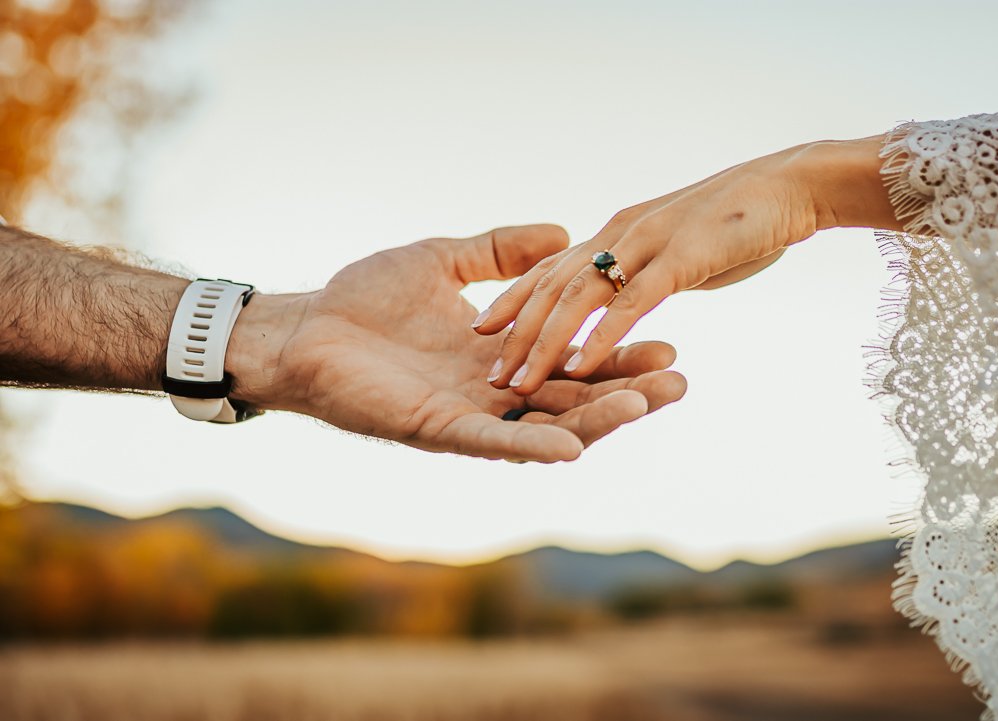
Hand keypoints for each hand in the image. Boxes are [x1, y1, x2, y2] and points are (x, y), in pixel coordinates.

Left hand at [228, 225, 686, 462]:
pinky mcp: (437, 430)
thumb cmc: (365, 298)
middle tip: (679, 380)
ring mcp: (468, 415)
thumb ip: (501, 251)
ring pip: (545, 425)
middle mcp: (493, 392)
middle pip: (573, 397)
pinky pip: (492, 443)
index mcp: (499, 355)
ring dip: (596, 420)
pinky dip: (531, 446)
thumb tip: (562, 233)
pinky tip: (573, 448)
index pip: (571, 357)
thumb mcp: (445, 260)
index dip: (617, 352)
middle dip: (625, 391)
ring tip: (647, 404)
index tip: (668, 338)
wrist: (305, 328)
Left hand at [471, 136, 899, 395]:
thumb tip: (637, 298)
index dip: (515, 298)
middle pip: (551, 286)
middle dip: (516, 332)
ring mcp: (648, 246)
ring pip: (579, 297)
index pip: (551, 268)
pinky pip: (631, 303)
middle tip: (491, 374)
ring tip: (517, 381)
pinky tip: (579, 368)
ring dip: (545, 344)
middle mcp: (620, 236)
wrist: (795, 184)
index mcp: (617, 233)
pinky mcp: (681, 260)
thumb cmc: (741, 219)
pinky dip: (601, 336)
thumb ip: (650, 270)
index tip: (484, 328)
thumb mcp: (679, 246)